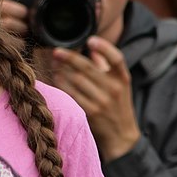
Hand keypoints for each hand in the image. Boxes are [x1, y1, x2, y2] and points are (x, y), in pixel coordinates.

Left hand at [49, 36, 140, 160]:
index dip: (104, 47)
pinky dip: (63, 85)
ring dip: (62, 70)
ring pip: (77, 80)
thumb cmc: (118, 107)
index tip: (90, 40)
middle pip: (88, 67)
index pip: (117, 58)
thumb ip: (107, 67)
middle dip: (70, 57)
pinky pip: (72, 94)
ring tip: (54, 64)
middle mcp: (114, 88)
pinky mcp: (91, 112)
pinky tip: (56, 78)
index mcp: (123, 78)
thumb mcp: (120, 86)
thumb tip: (93, 50)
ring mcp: (103, 101)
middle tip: (57, 51)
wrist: (122, 137)